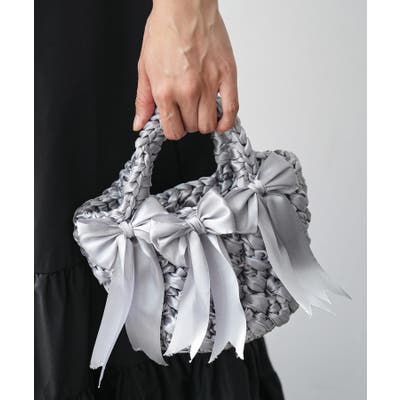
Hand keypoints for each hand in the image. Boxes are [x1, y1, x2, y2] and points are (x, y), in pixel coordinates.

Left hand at [133, 0, 238, 138]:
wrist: (184, 6)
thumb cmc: (164, 30)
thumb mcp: (144, 67)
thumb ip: (143, 100)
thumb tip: (139, 123)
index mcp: (165, 91)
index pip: (173, 131)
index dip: (173, 130)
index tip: (175, 123)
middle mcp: (187, 91)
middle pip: (192, 128)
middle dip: (188, 123)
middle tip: (187, 111)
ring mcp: (209, 84)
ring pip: (210, 124)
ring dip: (205, 123)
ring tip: (202, 111)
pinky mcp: (227, 76)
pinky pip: (232, 110)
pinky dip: (226, 122)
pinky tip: (221, 120)